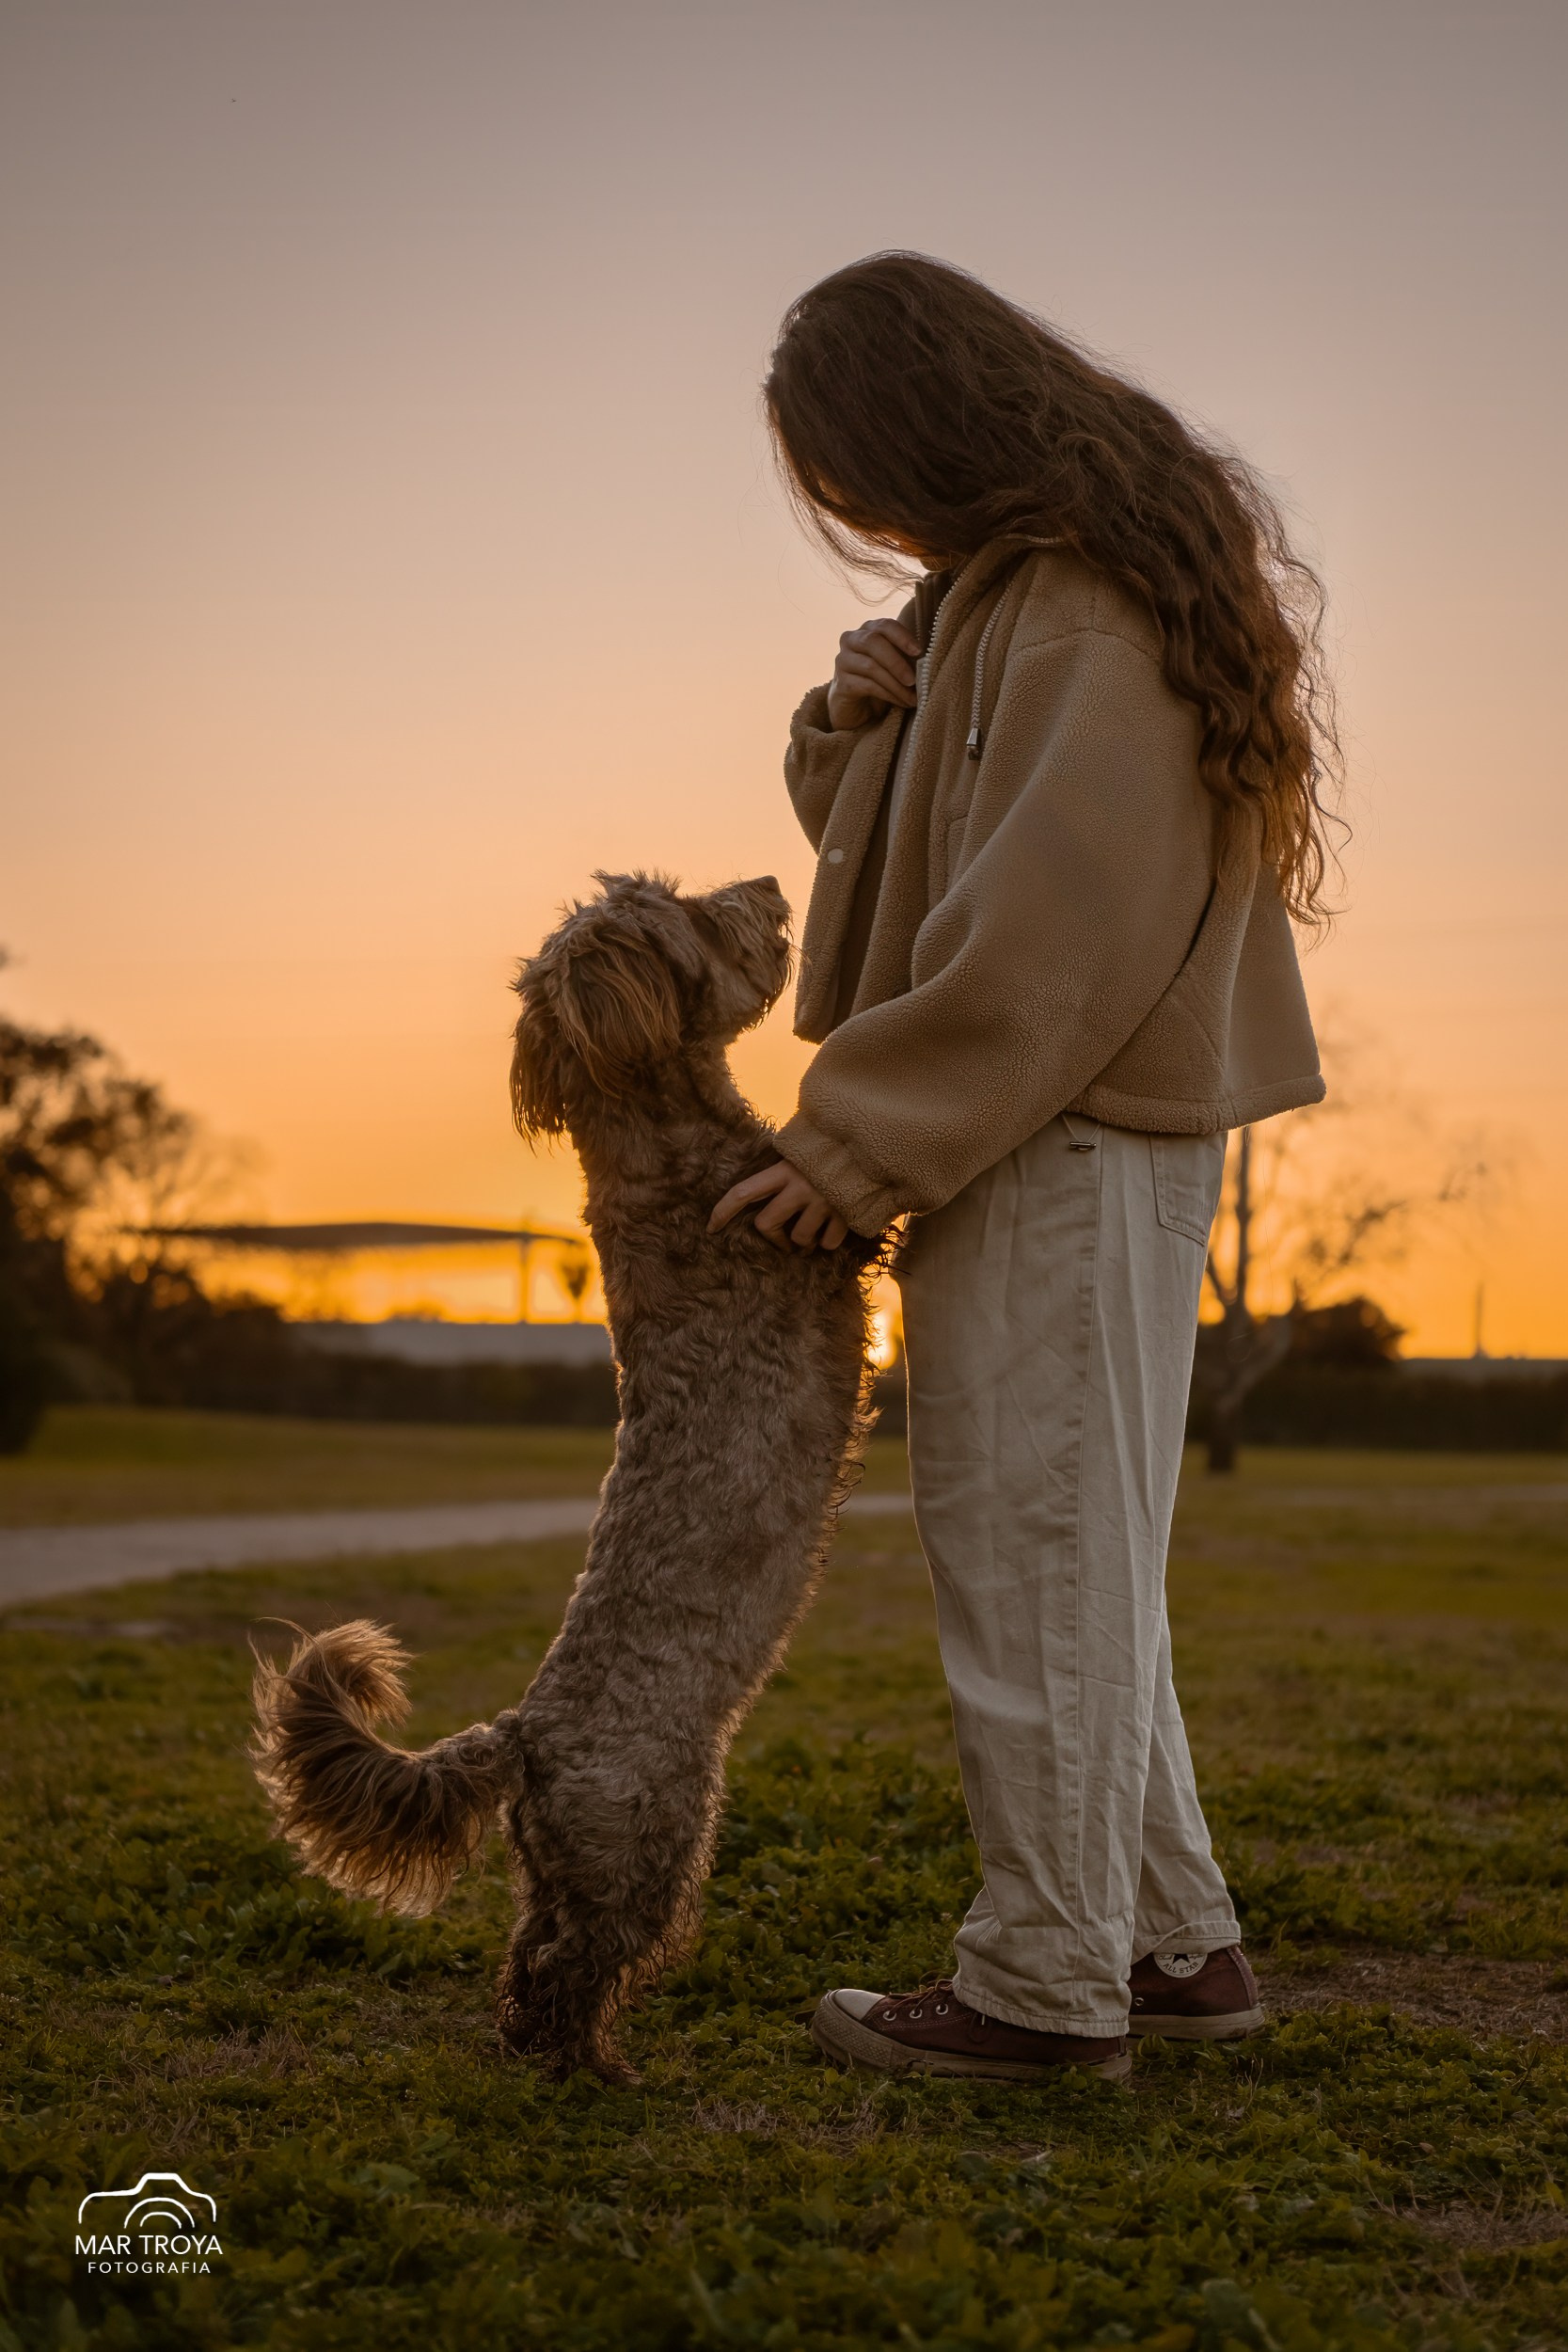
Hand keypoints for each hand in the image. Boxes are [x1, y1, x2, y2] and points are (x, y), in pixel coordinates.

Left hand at [708, 1159, 849, 1251]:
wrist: (875, 1144)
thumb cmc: (833, 1147)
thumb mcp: (803, 1147)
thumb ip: (784, 1165)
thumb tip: (762, 1183)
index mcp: (783, 1169)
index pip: (743, 1192)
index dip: (723, 1211)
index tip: (711, 1228)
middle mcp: (799, 1187)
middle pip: (766, 1225)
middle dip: (774, 1237)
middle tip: (785, 1239)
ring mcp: (822, 1203)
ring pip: (799, 1239)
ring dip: (805, 1240)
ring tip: (815, 1230)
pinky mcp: (844, 1216)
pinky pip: (828, 1244)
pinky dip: (830, 1241)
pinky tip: (836, 1228)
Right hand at [826, 616, 920, 729]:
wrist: (857, 706)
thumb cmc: (881, 680)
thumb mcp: (896, 664)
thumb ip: (906, 656)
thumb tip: (927, 661)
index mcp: (868, 630)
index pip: (884, 625)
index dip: (902, 636)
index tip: (919, 651)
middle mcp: (851, 640)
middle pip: (873, 642)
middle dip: (897, 662)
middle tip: (914, 680)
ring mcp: (843, 660)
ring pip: (871, 666)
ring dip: (895, 684)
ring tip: (912, 697)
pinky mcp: (841, 683)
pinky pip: (867, 685)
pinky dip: (888, 694)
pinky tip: (901, 703)